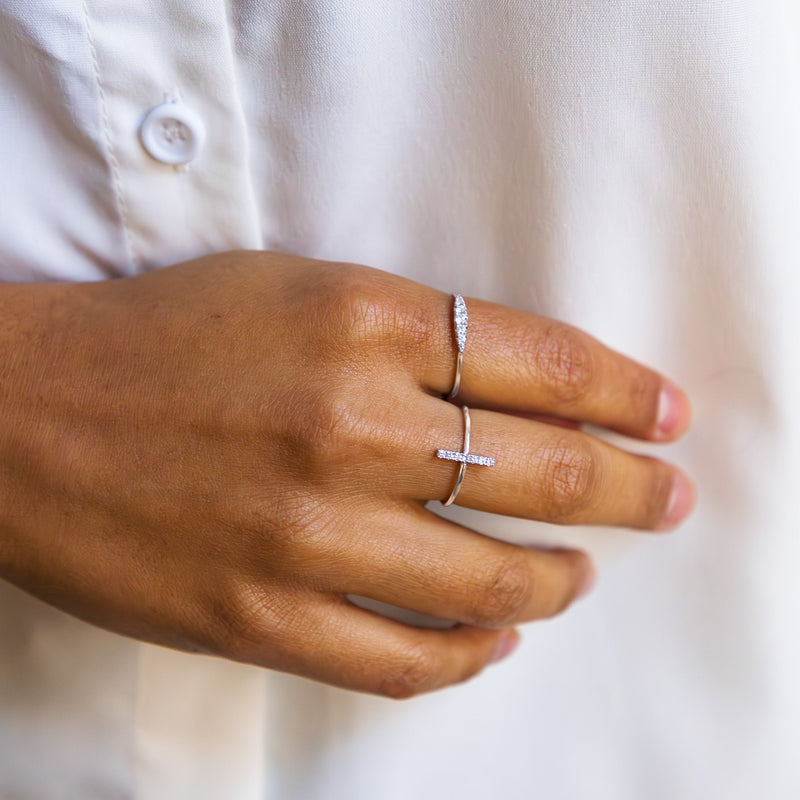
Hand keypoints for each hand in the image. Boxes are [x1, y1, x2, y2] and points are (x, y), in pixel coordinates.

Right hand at [0, 251, 692, 696]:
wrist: (26, 411)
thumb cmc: (160, 336)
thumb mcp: (300, 290)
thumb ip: (409, 334)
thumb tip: (510, 389)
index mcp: (360, 322)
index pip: (543, 363)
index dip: (624, 390)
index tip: (663, 414)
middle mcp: (347, 425)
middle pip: (545, 472)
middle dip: (632, 489)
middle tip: (667, 497)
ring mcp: (306, 533)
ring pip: (491, 582)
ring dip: (560, 580)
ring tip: (585, 574)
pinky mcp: (260, 616)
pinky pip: (403, 660)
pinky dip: (468, 657)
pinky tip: (496, 639)